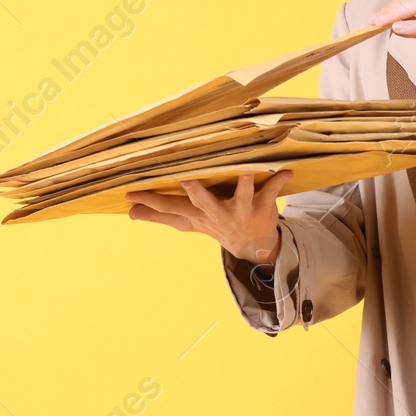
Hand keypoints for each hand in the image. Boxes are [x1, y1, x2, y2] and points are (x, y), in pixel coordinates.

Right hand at [126, 170, 292, 266]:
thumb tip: (129, 213)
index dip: (150, 201)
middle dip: (195, 191)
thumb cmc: (216, 224)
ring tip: (247, 169)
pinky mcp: (263, 206)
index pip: (170, 208)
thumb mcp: (189, 223)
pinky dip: (280, 181)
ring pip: (243, 195)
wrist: (254, 247)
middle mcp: (218, 213)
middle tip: (186, 180)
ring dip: (245, 183)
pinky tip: (286, 171)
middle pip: (204, 202)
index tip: (129, 194)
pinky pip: (272, 190)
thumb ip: (160, 215)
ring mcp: (242, 210)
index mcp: (198, 214)